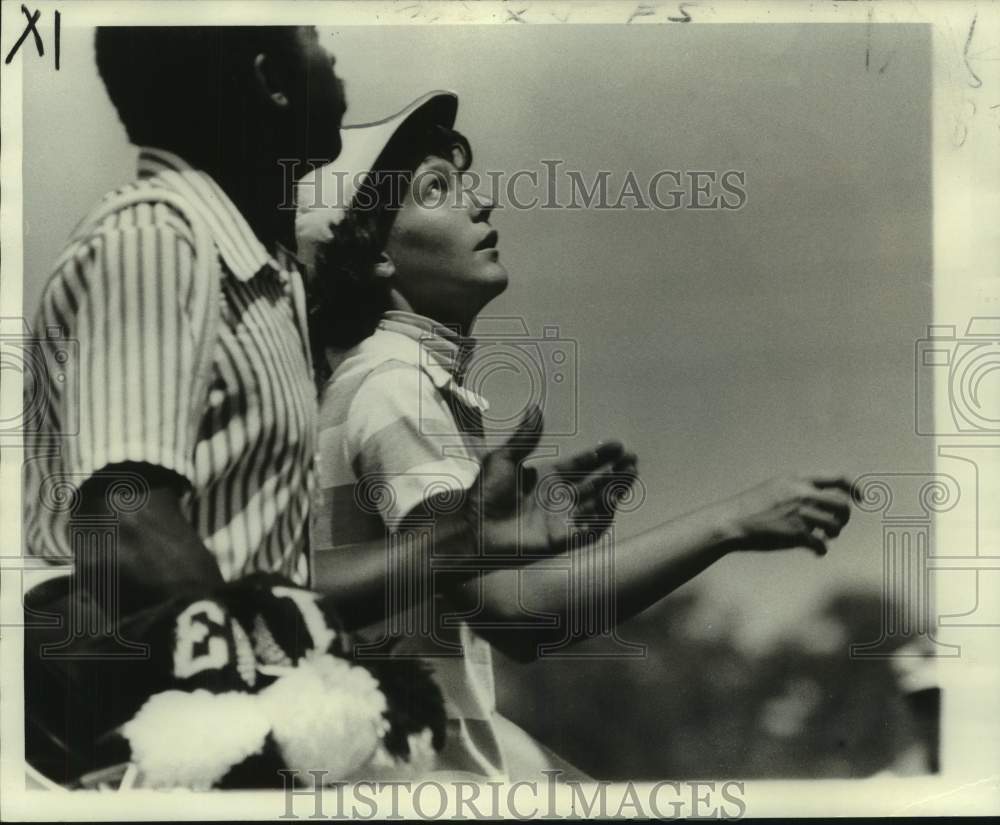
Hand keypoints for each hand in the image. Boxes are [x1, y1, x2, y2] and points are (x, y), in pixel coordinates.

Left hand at [466, 405, 637, 555]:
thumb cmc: (484, 494)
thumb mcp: (504, 458)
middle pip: (595, 483)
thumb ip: (525, 436)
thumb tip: (535, 407)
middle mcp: (558, 497)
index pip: (580, 464)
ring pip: (596, 503)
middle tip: (632, 459)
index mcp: (546, 477)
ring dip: (614, 490)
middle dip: (614, 472)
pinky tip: (610, 501)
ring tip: (629, 475)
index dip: (599, 455)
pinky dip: (601, 516)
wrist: (474, 528)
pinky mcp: (561, 539)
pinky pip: (588, 529)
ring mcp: (561, 519)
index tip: (616, 445)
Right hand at [717, 474, 854, 555]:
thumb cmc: (752, 506)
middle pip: (842, 504)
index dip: (854, 488)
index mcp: (798, 480)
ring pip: (834, 526)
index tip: (860, 498)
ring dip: (833, 533)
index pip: (837, 479)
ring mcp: (800, 514)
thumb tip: (822, 500)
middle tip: (837, 524)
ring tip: (824, 537)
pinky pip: (821, 544)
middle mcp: (802, 494)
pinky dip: (821, 549)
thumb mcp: (775, 486)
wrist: (733, 520)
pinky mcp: (796, 534)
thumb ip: (798, 489)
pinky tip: (815, 550)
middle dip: (844, 516)